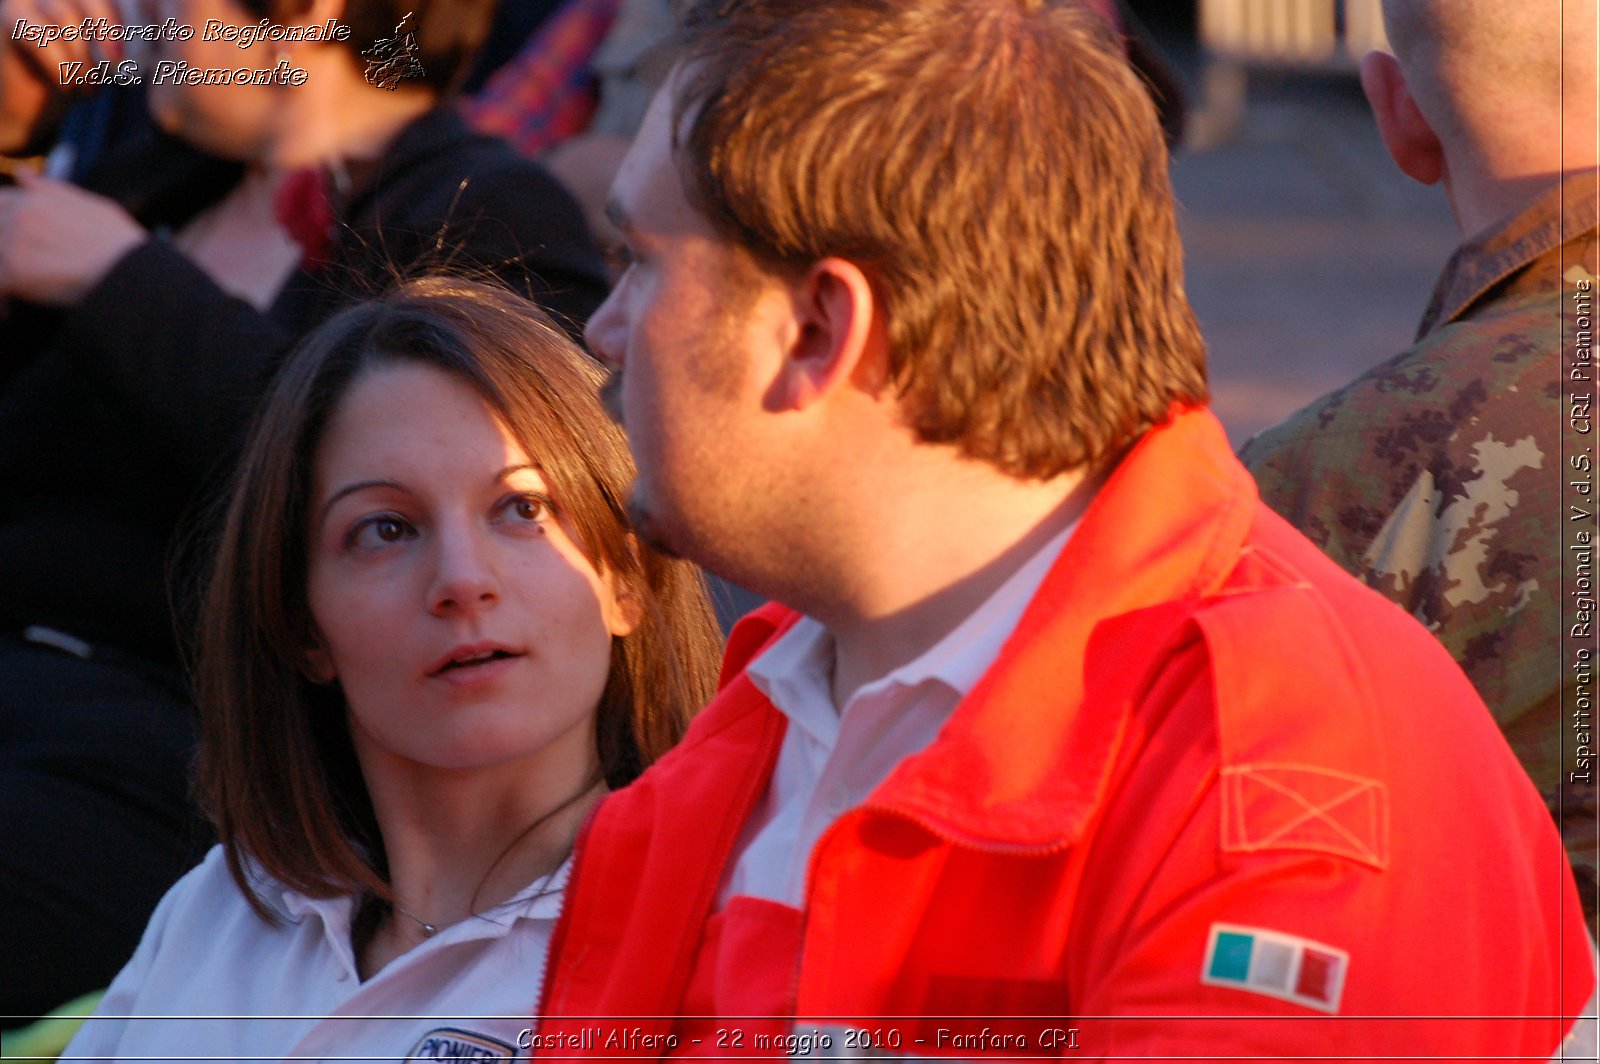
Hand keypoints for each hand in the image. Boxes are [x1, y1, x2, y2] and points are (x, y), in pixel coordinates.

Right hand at [0, 0, 127, 153]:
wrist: (28, 109)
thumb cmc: (70, 81)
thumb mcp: (100, 59)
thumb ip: (117, 42)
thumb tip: (152, 33)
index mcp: (75, 0)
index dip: (114, 24)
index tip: (120, 58)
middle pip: (86, 3)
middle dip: (100, 44)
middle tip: (104, 77)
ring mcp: (25, 1)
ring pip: (66, 20)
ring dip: (81, 60)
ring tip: (86, 88)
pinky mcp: (9, 19)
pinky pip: (42, 38)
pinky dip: (60, 67)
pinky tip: (66, 87)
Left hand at [0, 169, 144, 303]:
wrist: (132, 271)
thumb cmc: (119, 243)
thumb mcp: (92, 205)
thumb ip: (51, 191)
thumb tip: (22, 175)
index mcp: (36, 199)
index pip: (1, 201)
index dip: (4, 221)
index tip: (14, 243)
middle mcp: (20, 215)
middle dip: (5, 252)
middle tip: (21, 271)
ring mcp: (14, 242)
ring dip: (4, 277)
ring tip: (12, 296)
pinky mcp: (15, 272)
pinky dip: (2, 305)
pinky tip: (10, 314)